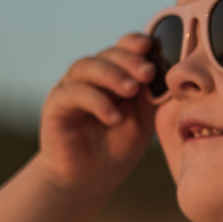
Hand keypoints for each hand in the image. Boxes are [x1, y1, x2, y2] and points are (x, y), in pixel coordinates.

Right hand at [36, 33, 157, 190]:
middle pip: (107, 54)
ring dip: (112, 75)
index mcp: (115, 74)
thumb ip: (152, 95)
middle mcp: (91, 76)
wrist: (91, 179)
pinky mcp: (56, 105)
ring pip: (87, 67)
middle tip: (148, 72)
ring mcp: (72, 88)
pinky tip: (114, 116)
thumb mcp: (144, 119)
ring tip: (131, 90)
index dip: (135, 43)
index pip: (123, 48)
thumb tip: (166, 71)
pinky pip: (73, 93)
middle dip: (129, 60)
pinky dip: (96, 101)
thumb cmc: (118, 146)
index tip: (152, 46)